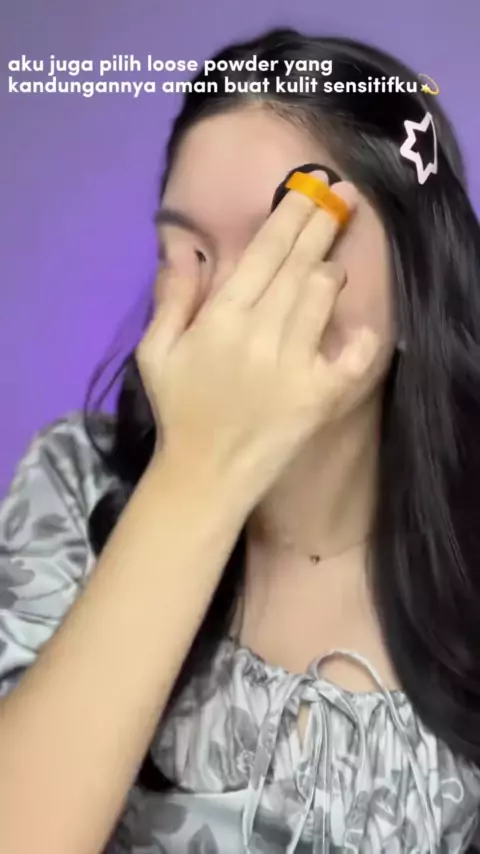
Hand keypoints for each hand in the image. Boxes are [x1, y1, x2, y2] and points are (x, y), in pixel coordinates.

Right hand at [137, 173, 379, 503]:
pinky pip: (352, 355)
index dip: (291, 213)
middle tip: (343, 196)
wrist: (206, 473)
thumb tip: (180, 243)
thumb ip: (172, 295)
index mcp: (222, 317)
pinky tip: (356, 329)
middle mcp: (261, 332)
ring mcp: (295, 364)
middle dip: (322, 223)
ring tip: (329, 264)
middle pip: (300, 264)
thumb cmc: (180, 408)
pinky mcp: (319, 394)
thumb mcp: (156, 350)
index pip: (264, 251)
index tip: (311, 185)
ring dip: (329, 273)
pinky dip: (358, 338)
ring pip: (323, 297)